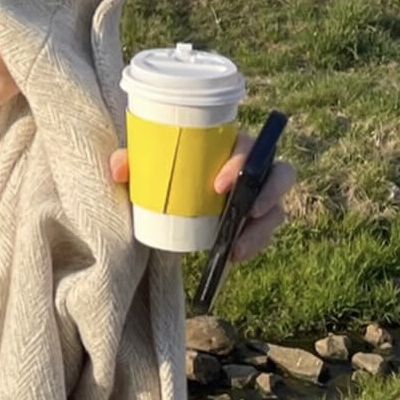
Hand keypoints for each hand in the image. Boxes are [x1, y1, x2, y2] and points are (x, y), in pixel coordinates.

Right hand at [0, 3, 17, 130]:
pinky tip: (15, 78)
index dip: (17, 14)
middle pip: (25, 27)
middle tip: (26, 43)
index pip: (10, 4)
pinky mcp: (5, 85)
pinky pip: (27, 75)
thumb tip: (9, 19)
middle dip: (26, 35)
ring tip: (21, 62)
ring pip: (30, 52)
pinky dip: (25, 76)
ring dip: (29, 56)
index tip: (23, 20)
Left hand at [109, 131, 296, 261]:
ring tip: (237, 245)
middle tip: (246, 211)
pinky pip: (266, 231)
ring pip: (277, 207)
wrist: (168, 197)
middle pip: (281, 172)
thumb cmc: (164, 170)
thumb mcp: (147, 166)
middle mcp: (253, 168)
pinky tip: (235, 255)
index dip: (243, 161)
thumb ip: (131, 161)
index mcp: (230, 145)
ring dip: (263, 227)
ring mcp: (259, 195)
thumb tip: (118, 169)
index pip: (250, 145)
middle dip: (269, 192)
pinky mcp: (257, 219)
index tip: (218, 185)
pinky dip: (254, 243)